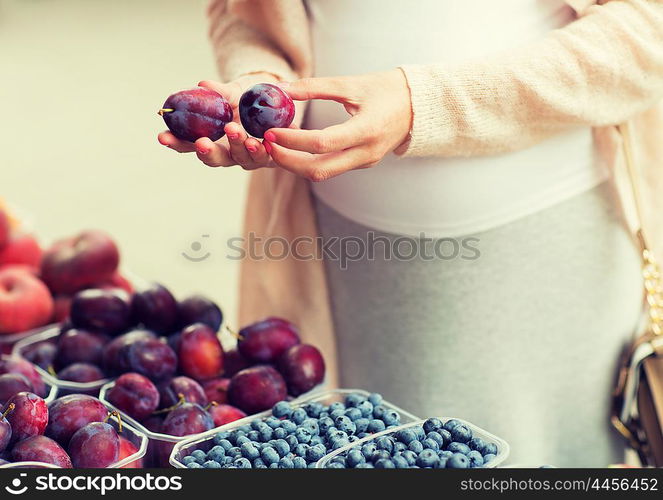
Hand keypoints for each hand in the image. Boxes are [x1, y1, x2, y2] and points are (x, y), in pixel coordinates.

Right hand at [157, 73, 277, 169]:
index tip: (162, 136)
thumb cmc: (248, 101)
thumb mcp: (233, 93)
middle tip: (201, 143)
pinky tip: (262, 141)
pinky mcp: (270, 157)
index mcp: (211, 139)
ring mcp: (248, 158)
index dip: (175, 143)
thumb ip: (219, 92)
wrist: (278, 105)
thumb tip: (203, 84)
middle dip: (206, 152)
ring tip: (234, 131)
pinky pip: (265, 156)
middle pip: (212, 159)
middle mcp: (227, 153)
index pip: (188, 145)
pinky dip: (262, 149)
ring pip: (240, 158)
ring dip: (237, 145)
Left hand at [263, 69, 412, 181]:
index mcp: (367, 130)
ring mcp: (365, 161)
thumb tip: (282, 89)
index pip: (322, 143)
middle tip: (266, 145)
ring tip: (276, 146)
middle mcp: (366, 152)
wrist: (419, 107)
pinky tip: (295, 147)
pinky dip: (309, 161)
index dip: (294, 140)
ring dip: (296, 164)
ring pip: (323, 174)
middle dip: (288, 161)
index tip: (271, 132)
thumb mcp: (352, 83)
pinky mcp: (362, 163)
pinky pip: (331, 169)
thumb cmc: (387, 90)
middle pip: (318, 170)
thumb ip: (316, 87)